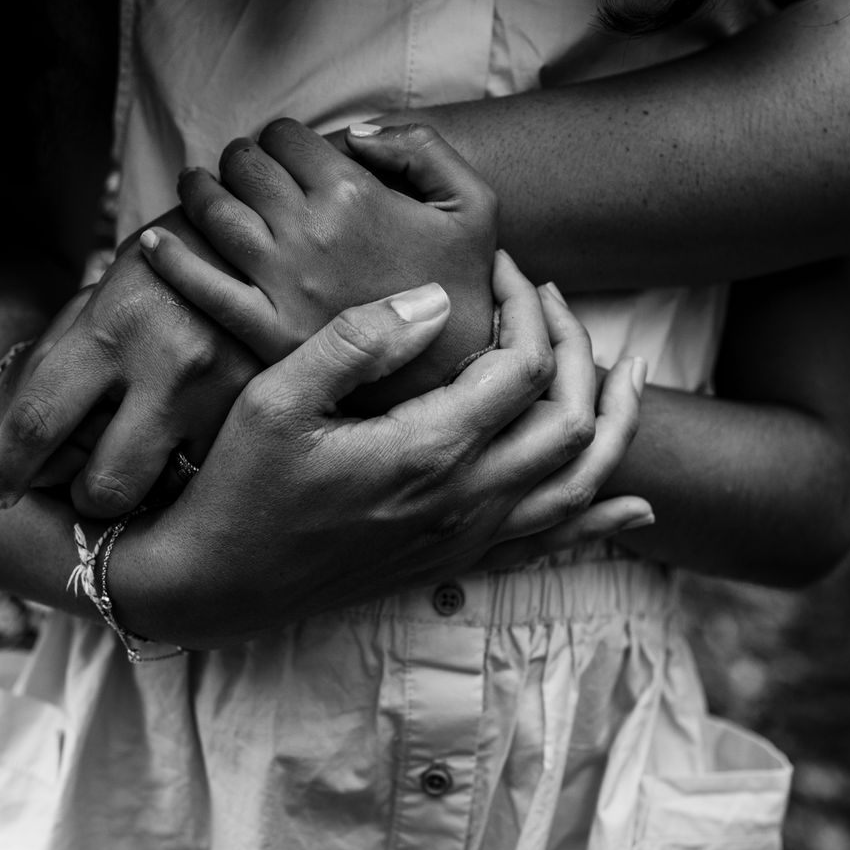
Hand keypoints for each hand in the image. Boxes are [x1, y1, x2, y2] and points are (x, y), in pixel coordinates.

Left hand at [0, 210, 261, 517]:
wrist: (277, 230)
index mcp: (111, 328)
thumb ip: (66, 351)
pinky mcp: (266, 408)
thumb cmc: (175, 258)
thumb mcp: (108, 286)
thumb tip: (21, 433)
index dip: (4, 471)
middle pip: (103, 488)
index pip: (37, 425)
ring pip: (164, 494)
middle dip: (83, 497)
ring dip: (145, 489)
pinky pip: (213, 472)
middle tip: (81, 482)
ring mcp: (224, 393)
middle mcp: (169, 367)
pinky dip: (196, 469)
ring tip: (143, 458)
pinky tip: (193, 440)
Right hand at [110, 251, 650, 648]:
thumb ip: (358, 342)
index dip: (526, 307)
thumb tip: (436, 298)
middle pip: (572, 422)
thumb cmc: (236, 484)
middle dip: (576, 347)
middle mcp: (462, 504)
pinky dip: (601, 522)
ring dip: (613, 424)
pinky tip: (636, 509)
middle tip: (547, 298)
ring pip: (580, 484)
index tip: (502, 267)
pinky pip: (552, 548)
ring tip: (624, 371)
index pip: (523, 367)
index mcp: (425, 453)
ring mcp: (464, 541)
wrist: (213, 583)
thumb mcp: (275, 398)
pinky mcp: (454, 565)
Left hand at [150, 119, 497, 411]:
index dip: (282, 137)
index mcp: (353, 194)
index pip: (287, 137)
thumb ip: (422, 147)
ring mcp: (281, 282)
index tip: (286, 153)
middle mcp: (309, 232)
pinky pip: (199, 285)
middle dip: (242, 159)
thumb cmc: (465, 284)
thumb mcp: (474, 203)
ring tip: (200, 187)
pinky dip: (169, 258)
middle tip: (246, 171)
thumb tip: (355, 132)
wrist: (458, 372)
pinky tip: (152, 243)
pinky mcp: (264, 330)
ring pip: (214, 211)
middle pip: (245, 166)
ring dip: (199, 189)